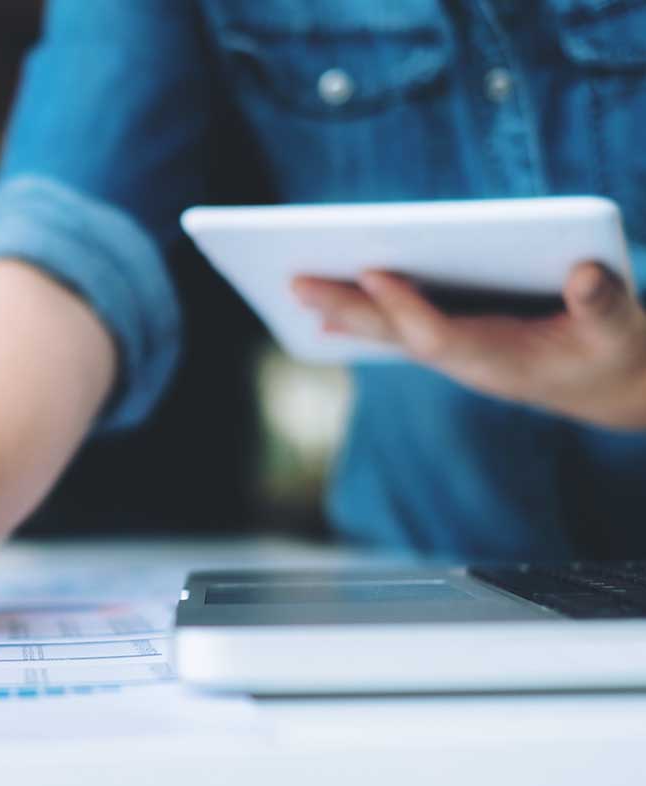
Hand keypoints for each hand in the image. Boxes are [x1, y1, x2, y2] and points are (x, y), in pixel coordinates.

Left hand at [292, 262, 645, 429]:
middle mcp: (466, 361)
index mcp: (499, 359)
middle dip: (348, 307)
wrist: (609, 389)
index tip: (371, 271)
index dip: (406, 306)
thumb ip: (606, 305)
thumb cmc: (614, 353)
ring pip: (391, 334)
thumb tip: (586, 276)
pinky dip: (365, 320)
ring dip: (345, 312)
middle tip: (296, 281)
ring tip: (298, 290)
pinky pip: (400, 333)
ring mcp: (458, 357)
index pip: (440, 335)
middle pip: (397, 333)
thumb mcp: (621, 330)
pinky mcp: (457, 347)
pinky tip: (330, 318)